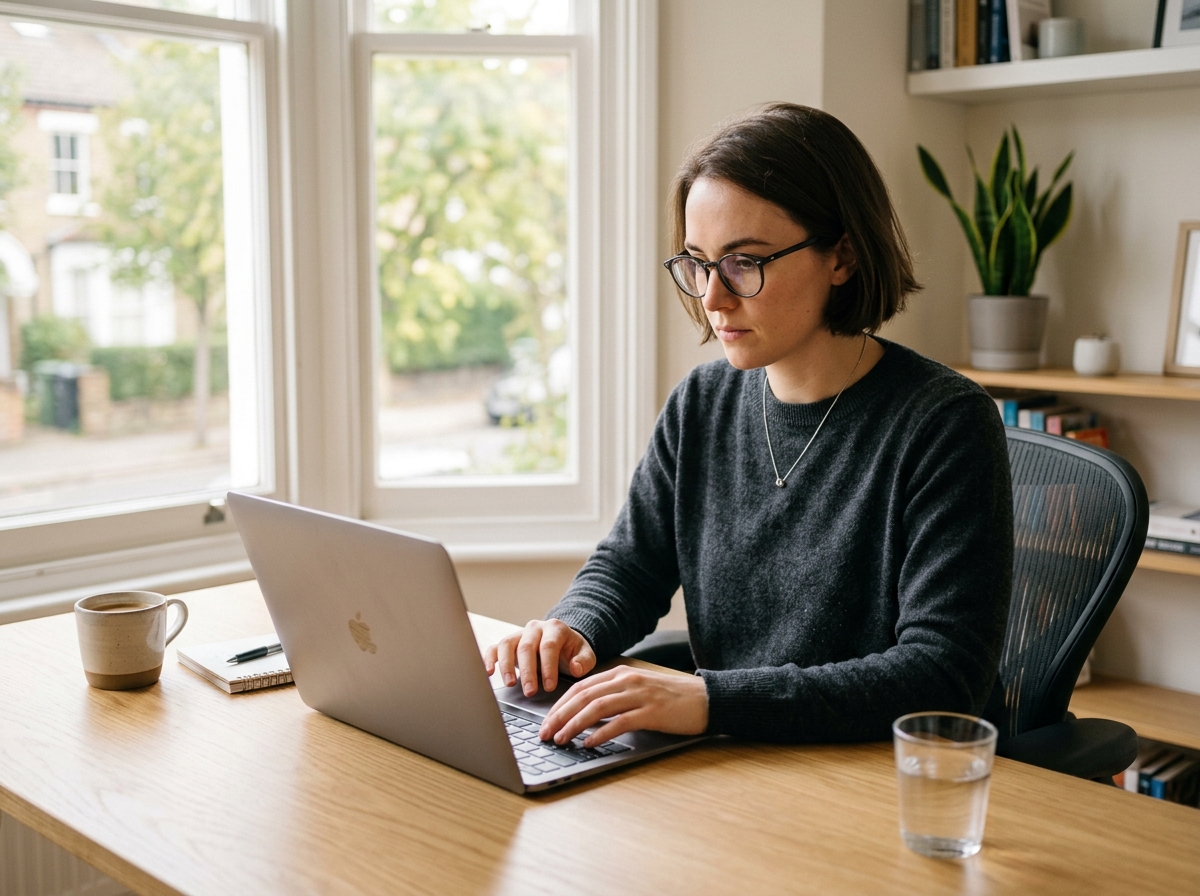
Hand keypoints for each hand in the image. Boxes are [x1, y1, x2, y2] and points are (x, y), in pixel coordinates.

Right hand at [484, 619, 596, 695]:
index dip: (548, 667)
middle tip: (530, 692)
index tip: (549, 687)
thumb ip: (584, 661)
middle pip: (526, 647)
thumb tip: (576, 668)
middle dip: (527, 671)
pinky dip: (489, 659)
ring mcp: (519, 634)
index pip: (549, 646)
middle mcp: (535, 628)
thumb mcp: (585, 654)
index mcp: (555, 629)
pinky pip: (494, 648)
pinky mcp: (508, 644)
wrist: (561, 642)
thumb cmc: (572, 651)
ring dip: (506, 665)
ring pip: (507, 645)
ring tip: (510, 684)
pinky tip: (489, 673)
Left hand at [538, 666, 708, 747]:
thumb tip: (585, 715)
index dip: (559, 704)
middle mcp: (627, 680)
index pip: (581, 687)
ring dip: (574, 724)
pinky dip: (601, 733)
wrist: (706, 699)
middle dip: (559, 715)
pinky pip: (620, 722)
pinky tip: (589, 743)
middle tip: (545, 733)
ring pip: (597, 707)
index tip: (546, 721)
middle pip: (583, 696)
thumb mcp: (639, 689)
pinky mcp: (652, 712)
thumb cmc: (671, 698)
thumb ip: (615, 696)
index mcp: (621, 673)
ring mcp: (639, 695)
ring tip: (561, 739)